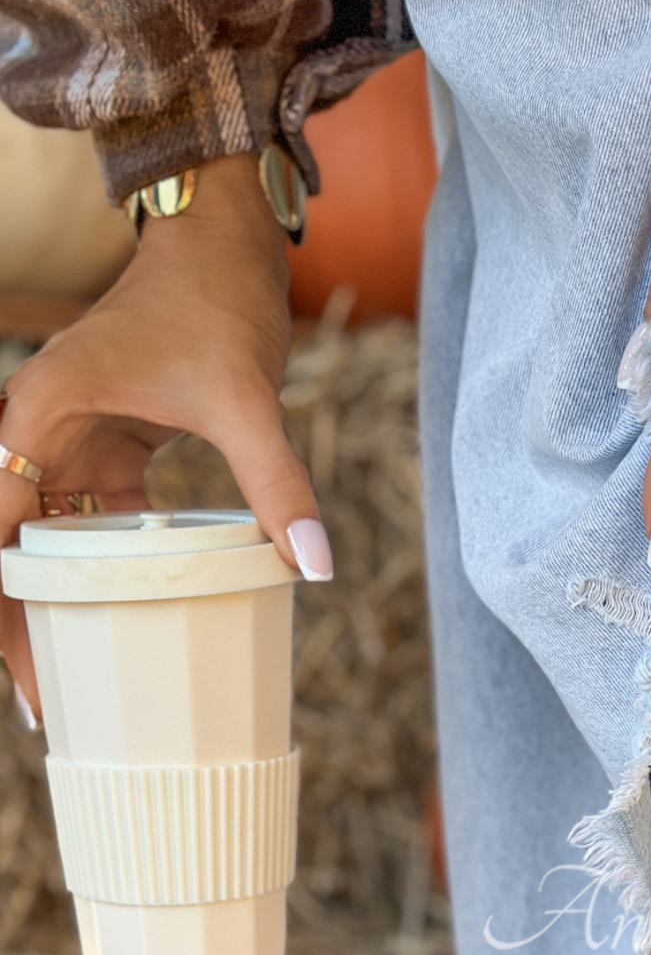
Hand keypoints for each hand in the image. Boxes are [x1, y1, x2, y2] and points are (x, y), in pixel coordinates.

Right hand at [0, 152, 328, 720]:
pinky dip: (94, 581)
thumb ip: (276, 482)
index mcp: (37, 419)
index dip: (2, 615)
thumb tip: (316, 564)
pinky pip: (86, 532)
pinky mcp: (103, 456)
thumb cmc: (215, 302)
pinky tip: (111, 632)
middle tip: (50, 711)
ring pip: (42, 548)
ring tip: (73, 689)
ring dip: (52, 613)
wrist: (218, 242)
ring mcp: (66, 446)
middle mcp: (35, 435)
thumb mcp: (244, 399)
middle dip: (19, 630)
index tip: (27, 683)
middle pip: (7, 554)